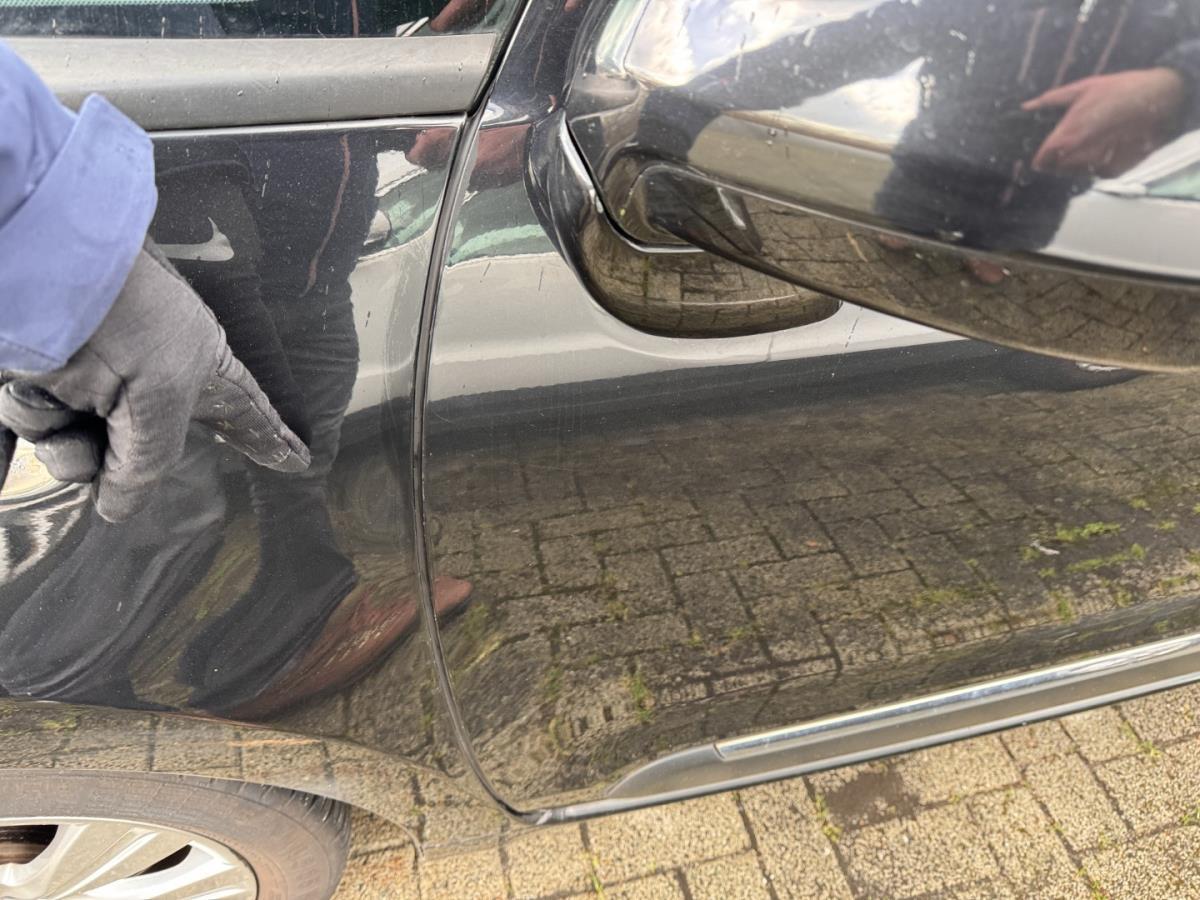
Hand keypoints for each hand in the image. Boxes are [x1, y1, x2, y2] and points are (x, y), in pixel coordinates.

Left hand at [0, 242, 309, 521]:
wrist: (60, 274)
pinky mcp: (47, 381)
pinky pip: (38, 424)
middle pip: (143, 453)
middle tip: (107, 460)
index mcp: (201, 372)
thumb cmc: (134, 319)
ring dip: (70, 449)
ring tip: (65, 423)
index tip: (297, 459)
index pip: (246, 415)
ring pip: (85, 449)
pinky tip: (33, 395)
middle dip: (117, 468)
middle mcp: (151, 382)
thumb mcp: (163, 402)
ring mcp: (98, 382)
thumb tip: (114, 509)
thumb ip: (147, 467)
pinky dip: (32, 417)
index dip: (270, 439)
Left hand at [1024, 67, 1185, 176]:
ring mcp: (1099, 164)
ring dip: (1073, 164)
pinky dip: (1092, 166)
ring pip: (1074, 173)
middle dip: (1055, 162)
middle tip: (1061, 149)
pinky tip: (1100, 150)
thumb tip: (1026, 106)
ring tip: (1084, 146)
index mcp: (1069, 134)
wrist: (1161, 97)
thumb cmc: (1119, 89)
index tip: (1039, 155)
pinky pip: (1093, 174)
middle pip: (1056, 170)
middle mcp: (1081, 153)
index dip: (1039, 159)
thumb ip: (1052, 99)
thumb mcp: (1084, 87)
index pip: (1041, 161)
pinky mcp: (1114, 170)